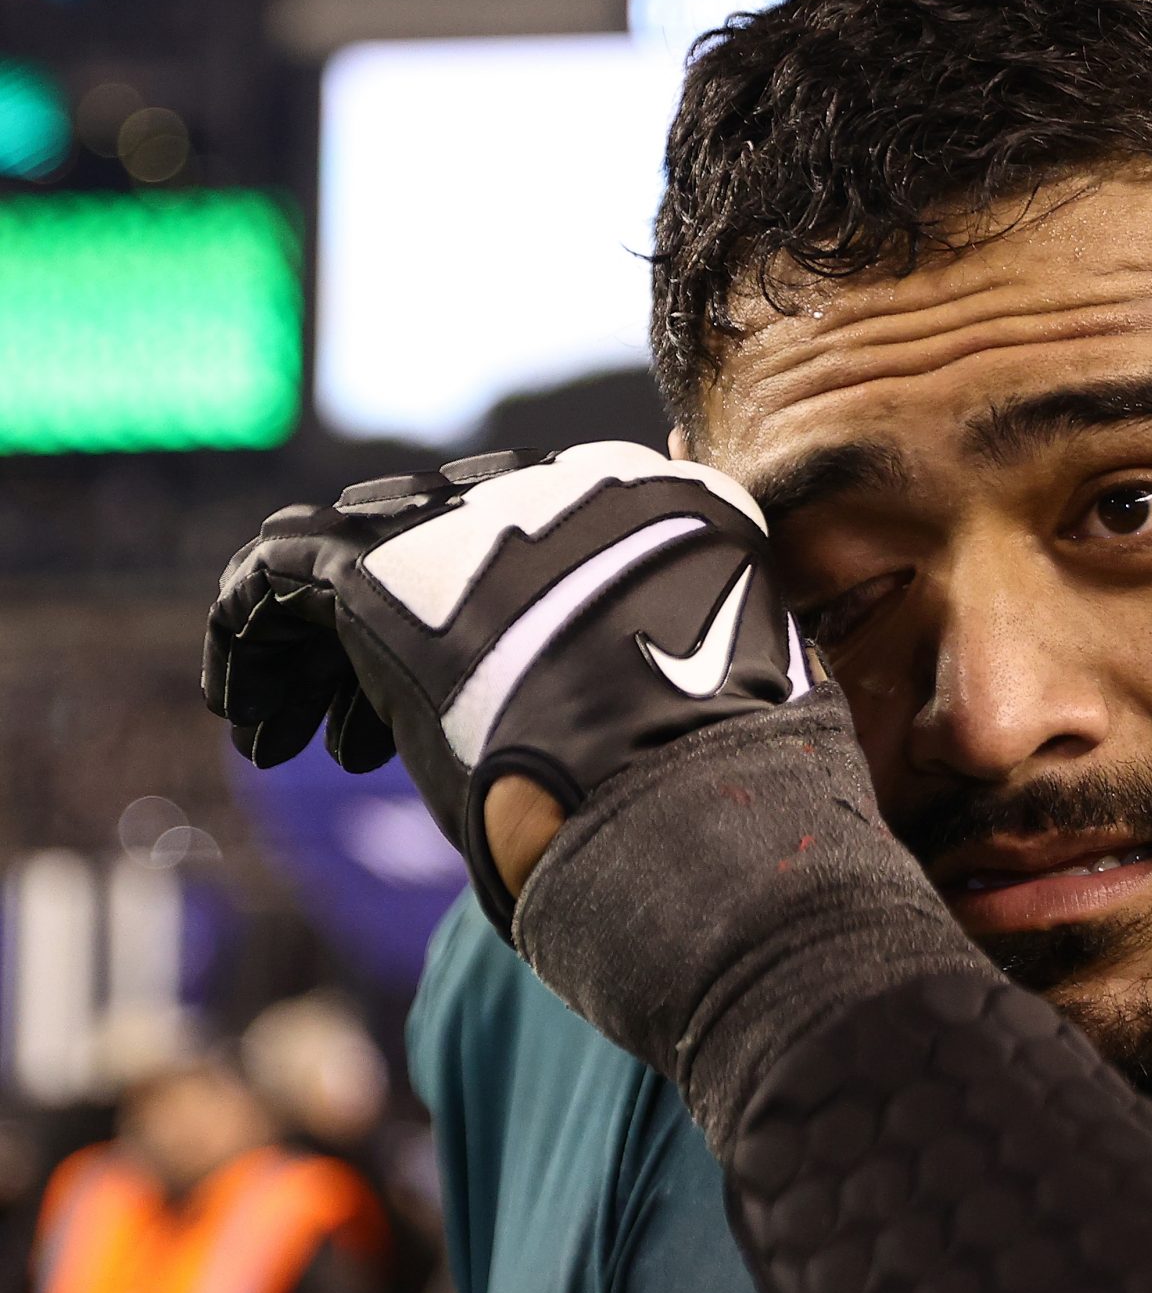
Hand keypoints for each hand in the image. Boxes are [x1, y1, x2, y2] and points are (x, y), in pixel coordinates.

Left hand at [204, 441, 810, 927]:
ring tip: (293, 736)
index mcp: (673, 511)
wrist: (688, 800)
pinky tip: (244, 705)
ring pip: (360, 550)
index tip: (477, 707)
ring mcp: (479, 521)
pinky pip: (279, 568)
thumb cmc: (730, 787)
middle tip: (370, 738)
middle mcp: (575, 492)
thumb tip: (766, 663)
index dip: (501, 626)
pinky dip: (253, 631)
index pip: (548, 543)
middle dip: (403, 636)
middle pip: (450, 543)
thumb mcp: (749, 692)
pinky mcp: (384, 571)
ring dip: (322, 647)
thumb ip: (720, 649)